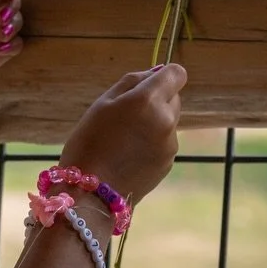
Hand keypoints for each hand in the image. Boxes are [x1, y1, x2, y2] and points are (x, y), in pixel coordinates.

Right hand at [59, 64, 186, 205]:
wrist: (91, 194)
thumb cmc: (89, 142)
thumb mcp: (103, 103)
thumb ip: (132, 82)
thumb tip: (155, 74)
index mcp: (149, 101)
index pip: (177, 74)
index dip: (164, 75)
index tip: (147, 84)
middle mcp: (166, 120)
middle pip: (174, 97)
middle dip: (157, 100)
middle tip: (128, 114)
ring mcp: (170, 144)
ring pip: (169, 121)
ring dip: (154, 122)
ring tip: (125, 138)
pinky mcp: (169, 162)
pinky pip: (164, 141)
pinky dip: (153, 142)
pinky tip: (130, 154)